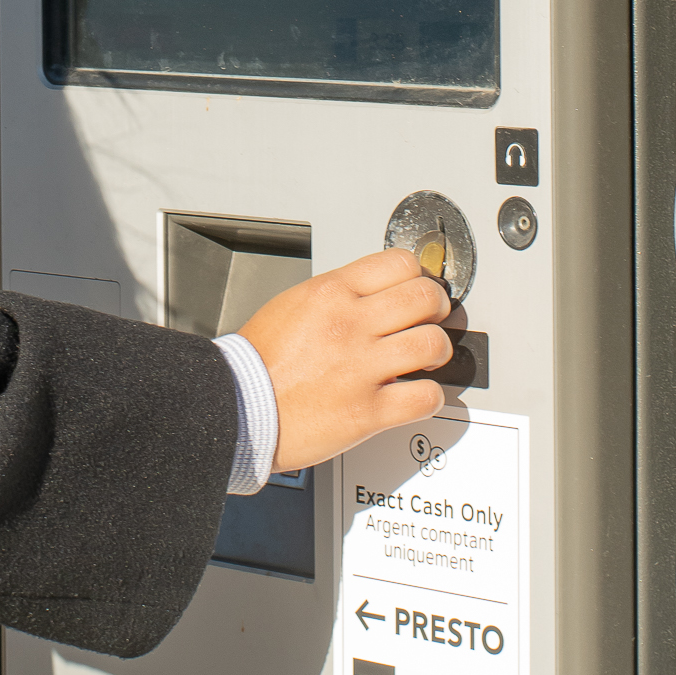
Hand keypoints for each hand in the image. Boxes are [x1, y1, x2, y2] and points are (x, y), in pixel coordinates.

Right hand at [239, 249, 453, 472]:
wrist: (238, 408)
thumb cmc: (259, 363)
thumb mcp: (292, 305)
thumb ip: (336, 297)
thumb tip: (373, 294)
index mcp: (330, 293)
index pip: (400, 263)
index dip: (418, 276)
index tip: (419, 289)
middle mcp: (349, 325)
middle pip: (425, 297)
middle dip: (437, 309)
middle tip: (431, 320)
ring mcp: (361, 368)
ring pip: (432, 344)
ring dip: (436, 352)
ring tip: (425, 359)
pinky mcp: (368, 411)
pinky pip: (425, 397)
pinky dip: (429, 397)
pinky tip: (415, 395)